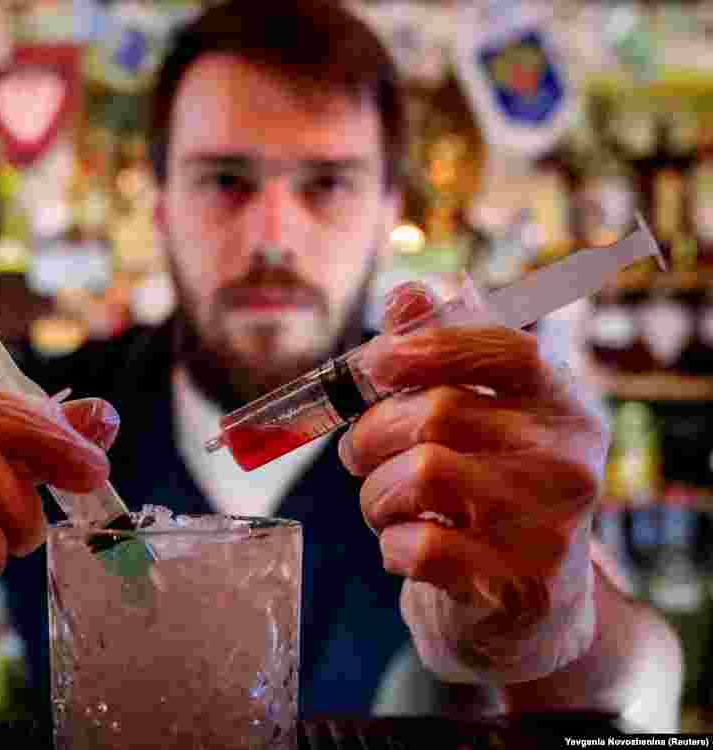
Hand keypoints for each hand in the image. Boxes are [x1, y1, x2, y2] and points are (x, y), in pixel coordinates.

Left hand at [340, 283, 609, 683]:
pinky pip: (417, 544)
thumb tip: (407, 295)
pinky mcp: (517, 585)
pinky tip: (407, 548)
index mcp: (562, 405)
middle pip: (435, 414)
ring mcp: (548, 526)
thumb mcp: (477, 422)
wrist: (527, 612)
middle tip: (359, 456)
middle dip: (371, 435)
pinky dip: (391, 545)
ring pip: (418, 475)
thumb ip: (442, 356)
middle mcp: (567, 460)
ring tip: (386, 505)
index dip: (426, 347)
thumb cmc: (487, 498)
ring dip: (375, 494)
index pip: (502, 348)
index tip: (375, 364)